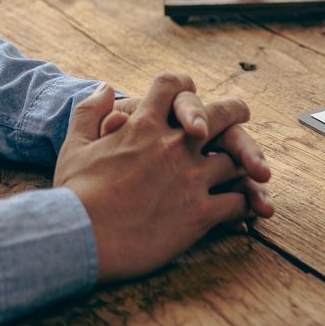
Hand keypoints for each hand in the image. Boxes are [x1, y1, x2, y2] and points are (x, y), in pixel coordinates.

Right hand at [54, 74, 274, 282]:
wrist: (79, 239)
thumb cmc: (75, 195)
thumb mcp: (74, 145)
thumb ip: (90, 112)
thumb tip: (104, 87)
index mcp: (144, 126)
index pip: (173, 86)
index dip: (184, 87)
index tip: (191, 92)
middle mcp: (174, 146)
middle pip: (221, 115)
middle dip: (235, 111)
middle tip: (242, 114)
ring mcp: (192, 178)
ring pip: (235, 161)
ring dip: (243, 165)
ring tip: (250, 170)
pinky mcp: (200, 213)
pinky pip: (237, 202)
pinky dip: (245, 205)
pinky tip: (245, 210)